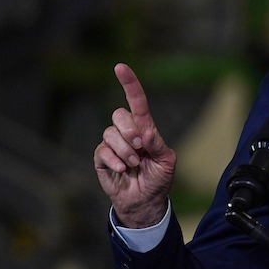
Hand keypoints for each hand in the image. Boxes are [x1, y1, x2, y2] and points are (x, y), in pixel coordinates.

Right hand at [94, 63, 176, 226]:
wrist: (145, 201)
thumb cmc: (158, 179)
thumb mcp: (167, 161)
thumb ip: (158, 144)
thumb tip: (145, 132)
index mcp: (144, 128)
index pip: (136, 101)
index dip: (129, 84)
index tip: (120, 67)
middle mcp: (126, 132)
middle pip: (119, 115)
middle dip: (130, 130)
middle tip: (140, 147)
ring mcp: (112, 144)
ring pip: (110, 133)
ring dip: (125, 151)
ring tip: (133, 165)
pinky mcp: (101, 158)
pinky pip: (102, 150)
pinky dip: (114, 160)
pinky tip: (122, 170)